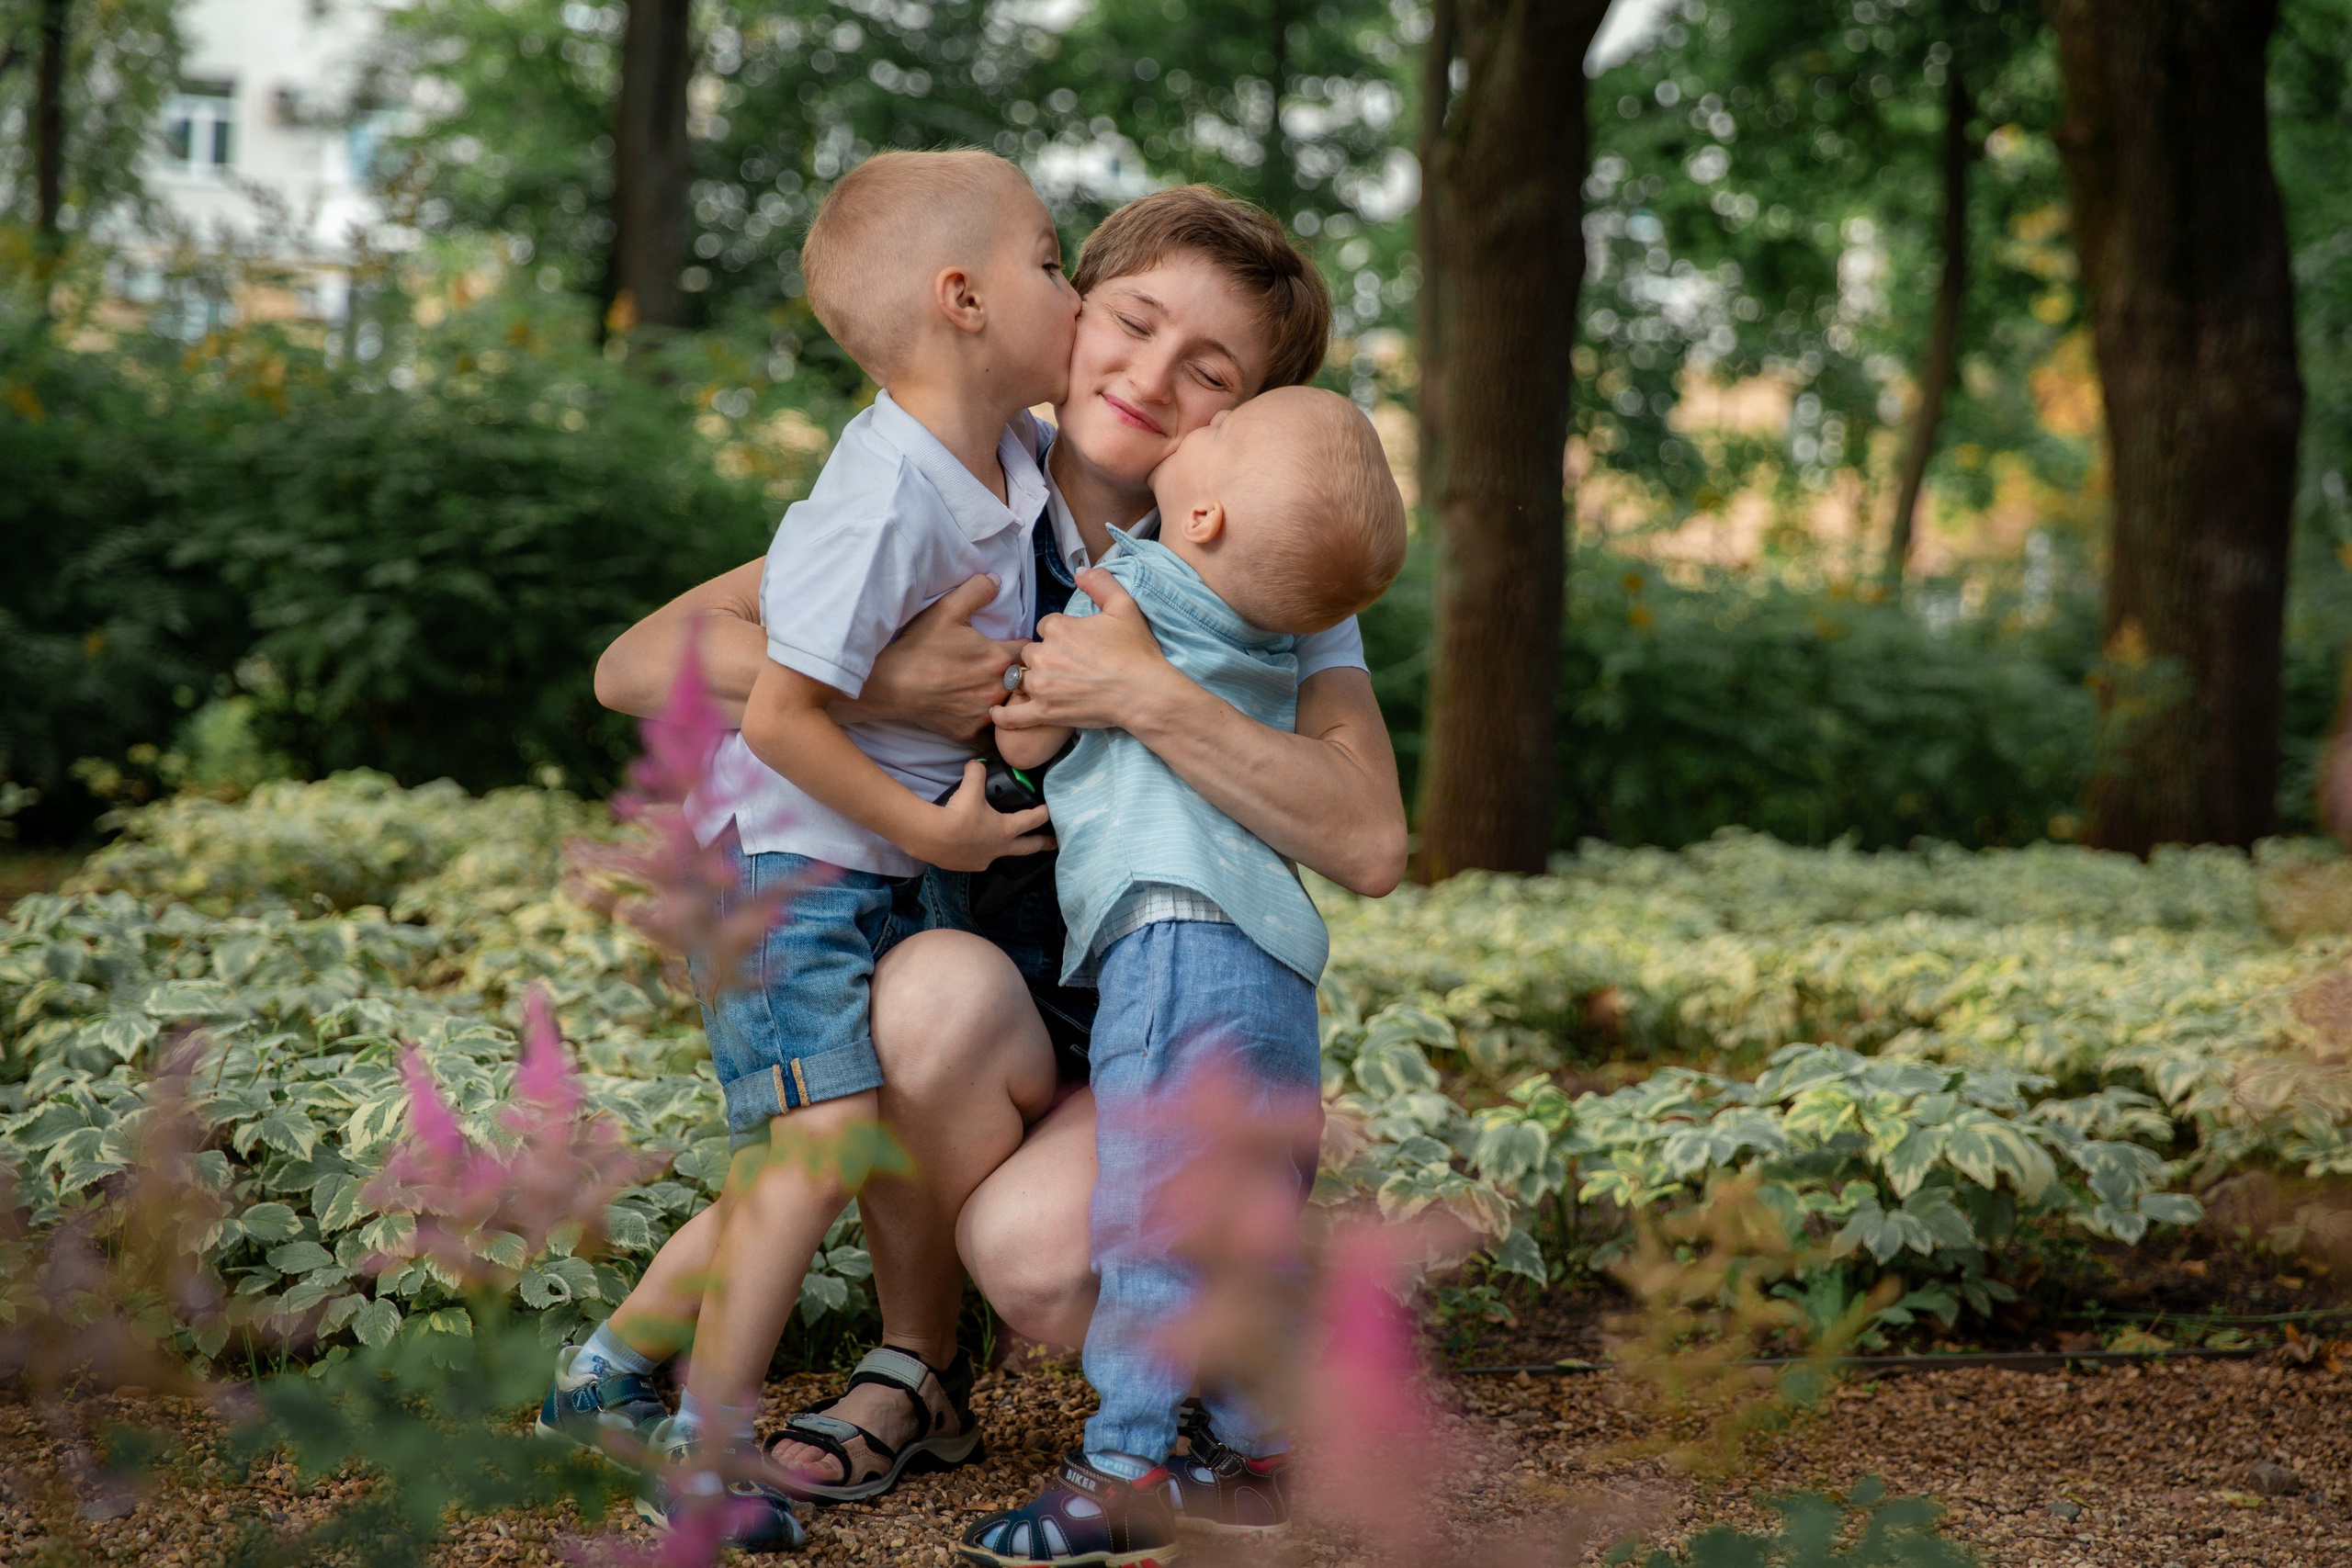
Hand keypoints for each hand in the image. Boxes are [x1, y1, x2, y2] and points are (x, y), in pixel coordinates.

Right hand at [854, 575, 1024, 741]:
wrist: (890, 685)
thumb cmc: (919, 647)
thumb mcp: (947, 609)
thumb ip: (977, 590)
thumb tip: (998, 580)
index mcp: (998, 658)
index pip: (1031, 652)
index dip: (1026, 648)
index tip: (1016, 647)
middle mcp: (997, 689)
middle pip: (1026, 683)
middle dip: (1023, 676)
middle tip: (1010, 671)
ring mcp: (985, 714)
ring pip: (1012, 709)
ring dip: (1010, 701)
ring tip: (998, 693)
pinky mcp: (970, 733)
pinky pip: (993, 735)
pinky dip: (993, 728)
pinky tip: (986, 717)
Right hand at [918, 760, 1053, 871]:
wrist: (932, 837)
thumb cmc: (958, 814)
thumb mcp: (970, 788)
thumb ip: (977, 773)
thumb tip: (976, 763)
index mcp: (1005, 829)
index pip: (1032, 820)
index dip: (1044, 813)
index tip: (1051, 811)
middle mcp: (999, 848)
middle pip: (1027, 847)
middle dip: (1042, 844)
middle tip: (1053, 843)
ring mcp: (984, 860)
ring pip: (1001, 854)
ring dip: (1007, 848)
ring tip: (1007, 843)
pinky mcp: (968, 866)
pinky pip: (979, 858)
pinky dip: (980, 852)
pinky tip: (975, 847)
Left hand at [993, 568, 1175, 733]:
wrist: (1144, 693)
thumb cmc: (1136, 652)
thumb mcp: (1124, 607)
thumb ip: (1100, 583)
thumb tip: (1080, 571)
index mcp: (1058, 627)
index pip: (1044, 626)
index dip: (1057, 636)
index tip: (1073, 646)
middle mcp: (1044, 654)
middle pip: (1029, 652)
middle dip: (1042, 659)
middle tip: (1065, 668)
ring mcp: (1042, 684)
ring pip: (1020, 678)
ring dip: (1029, 682)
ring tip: (1046, 688)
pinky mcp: (1045, 711)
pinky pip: (1012, 715)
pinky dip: (1002, 715)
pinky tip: (996, 712)